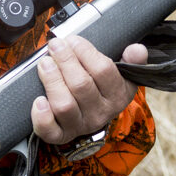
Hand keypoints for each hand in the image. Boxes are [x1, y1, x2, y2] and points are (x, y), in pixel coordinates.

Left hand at [30, 36, 147, 145]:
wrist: (90, 117)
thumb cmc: (101, 88)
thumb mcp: (122, 74)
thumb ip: (131, 60)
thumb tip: (137, 49)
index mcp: (118, 95)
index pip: (104, 71)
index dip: (85, 52)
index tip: (73, 40)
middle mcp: (100, 113)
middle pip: (81, 85)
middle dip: (65, 60)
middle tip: (55, 46)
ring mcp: (80, 126)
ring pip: (64, 105)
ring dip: (52, 81)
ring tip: (45, 63)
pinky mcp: (61, 135)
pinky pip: (50, 130)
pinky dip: (42, 116)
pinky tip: (38, 100)